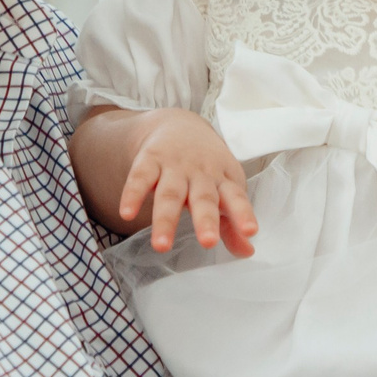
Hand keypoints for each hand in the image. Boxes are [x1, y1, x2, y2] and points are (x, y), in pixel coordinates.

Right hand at [119, 110, 258, 254]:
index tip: (250, 231)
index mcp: (223, 180)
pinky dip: (132, 195)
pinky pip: (140, 178)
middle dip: (205, 220)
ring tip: (161, 246)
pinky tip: (126, 213)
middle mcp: (200, 173)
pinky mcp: (149, 159)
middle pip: (203, 198)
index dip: (243, 213)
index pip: (236, 197)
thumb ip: (232, 224)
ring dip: (165, 220)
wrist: (180, 124)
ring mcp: (174, 165)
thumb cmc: (207, 167)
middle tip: (208, 242)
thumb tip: (246, 252)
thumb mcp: (224, 189)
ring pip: (169, 194)